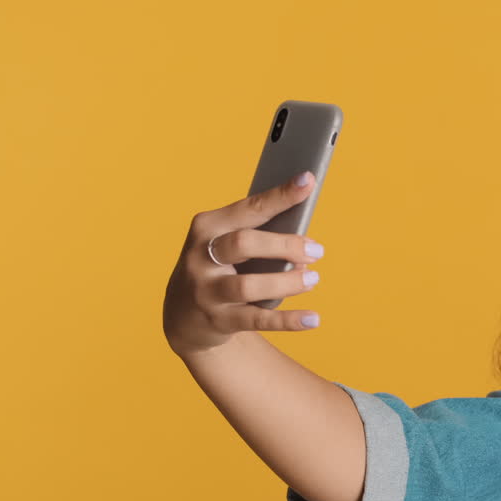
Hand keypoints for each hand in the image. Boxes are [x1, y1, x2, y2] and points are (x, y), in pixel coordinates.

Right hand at [163, 171, 324, 357]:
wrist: (183, 315)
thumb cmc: (220, 267)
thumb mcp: (230, 246)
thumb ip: (264, 239)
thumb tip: (308, 248)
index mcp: (208, 227)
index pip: (249, 208)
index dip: (280, 195)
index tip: (308, 180)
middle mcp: (201, 256)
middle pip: (244, 243)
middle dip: (284, 245)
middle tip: (317, 250)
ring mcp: (206, 290)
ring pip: (248, 285)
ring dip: (286, 282)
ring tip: (313, 279)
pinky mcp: (217, 320)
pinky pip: (256, 320)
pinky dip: (287, 320)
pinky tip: (312, 319)